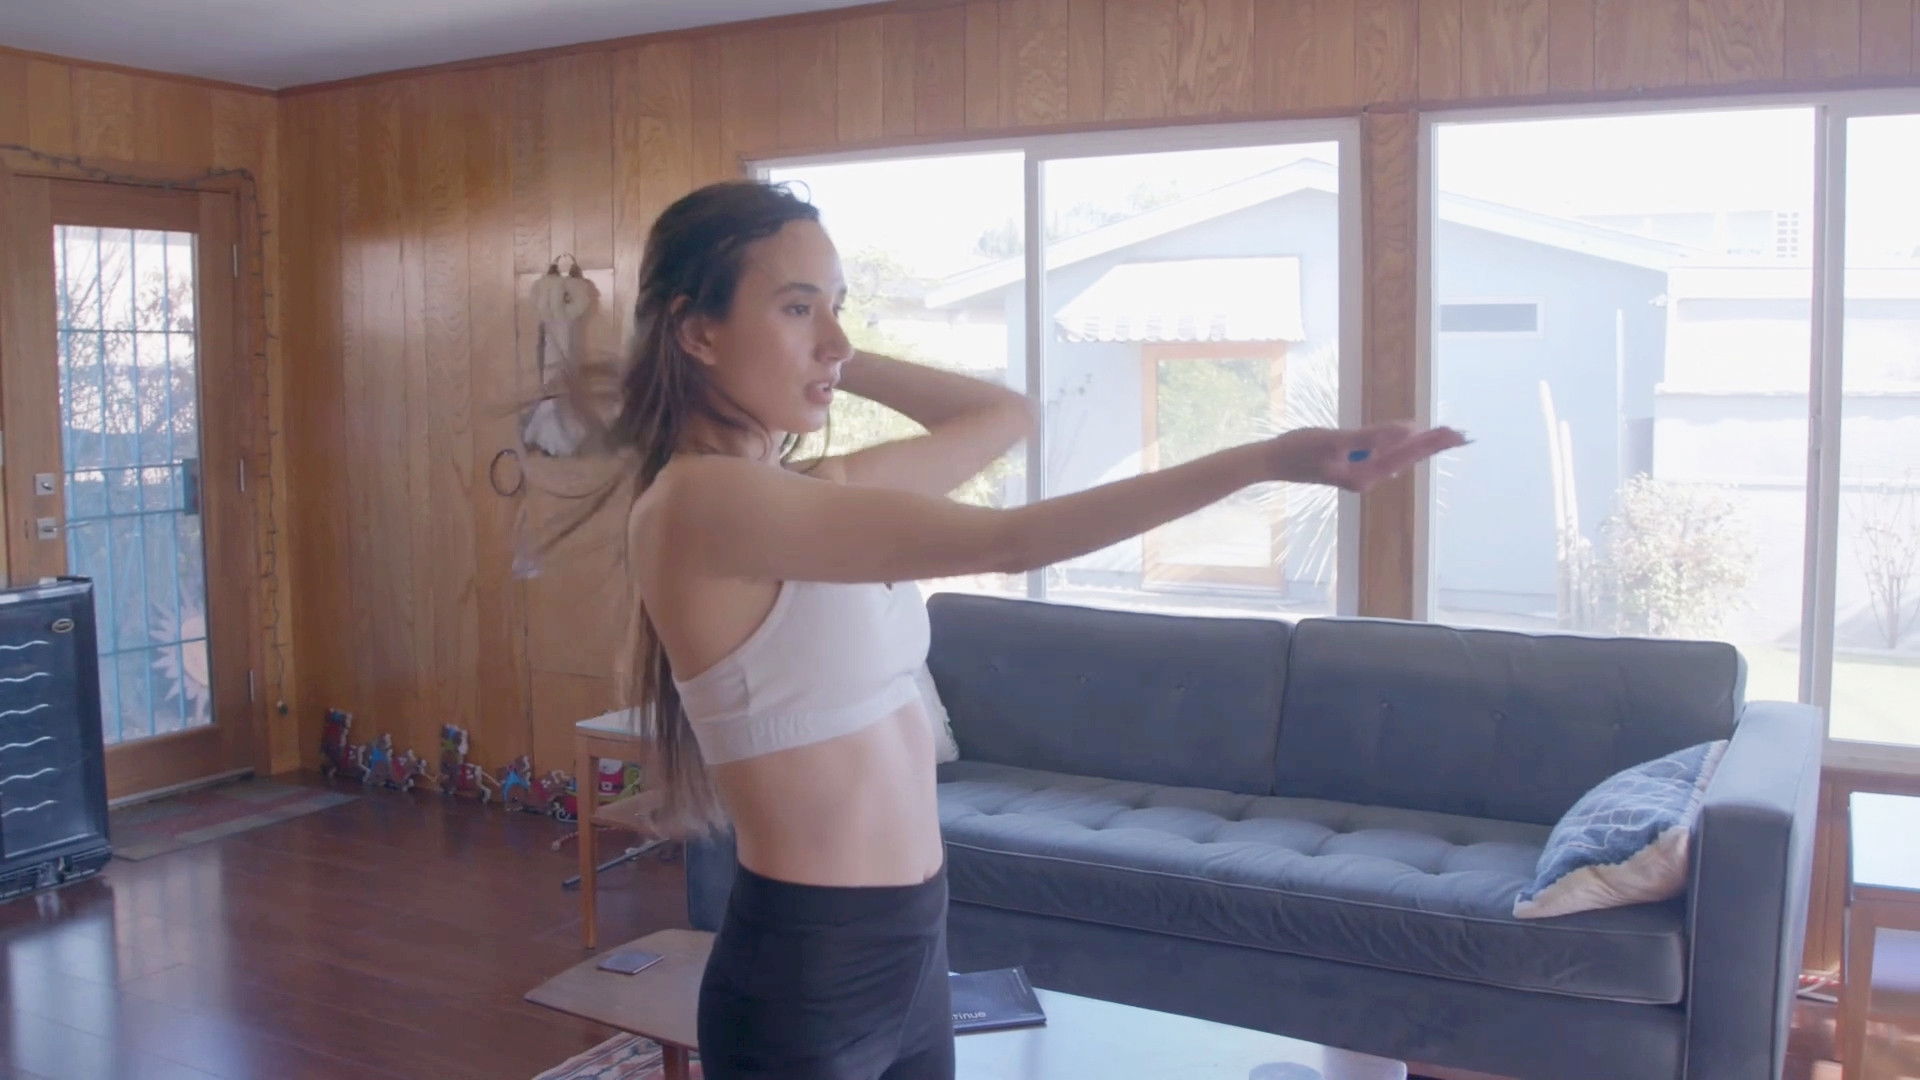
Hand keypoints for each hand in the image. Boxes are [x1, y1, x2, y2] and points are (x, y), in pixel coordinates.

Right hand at [1264, 422, 1467, 491]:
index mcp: (1366, 473)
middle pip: (1407, 457)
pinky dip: (1401, 447)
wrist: (1271, 462)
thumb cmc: (1298, 449)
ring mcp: (1359, 473)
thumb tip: (1409, 431)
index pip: (1407, 454)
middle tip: (1462, 434)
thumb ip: (1372, 437)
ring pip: (1397, 457)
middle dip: (1434, 444)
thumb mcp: (1335, 440)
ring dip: (1420, 446)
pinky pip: (1384, 456)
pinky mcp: (1351, 466)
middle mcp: (1367, 477)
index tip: (1457, 434)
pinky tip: (1409, 442)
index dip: (1433, 442)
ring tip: (1443, 436)